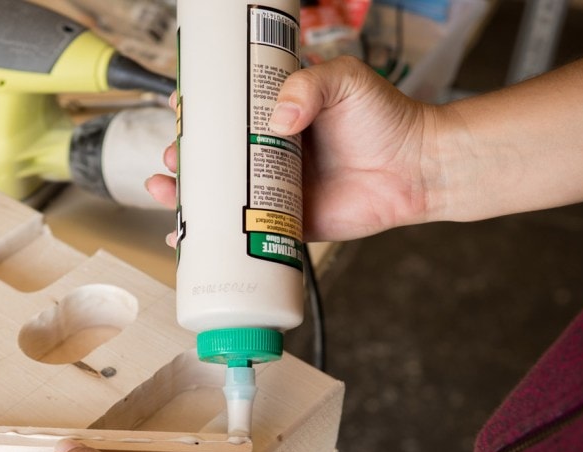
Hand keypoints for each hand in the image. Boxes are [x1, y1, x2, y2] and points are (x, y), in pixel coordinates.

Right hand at [145, 58, 441, 242]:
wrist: (416, 168)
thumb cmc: (386, 118)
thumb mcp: (344, 80)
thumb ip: (308, 87)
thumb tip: (276, 119)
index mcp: (277, 116)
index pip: (226, 113)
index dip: (197, 115)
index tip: (179, 113)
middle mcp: (269, 154)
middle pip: (212, 158)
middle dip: (182, 159)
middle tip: (171, 157)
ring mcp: (275, 191)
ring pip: (218, 197)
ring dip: (185, 196)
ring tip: (166, 191)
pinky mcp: (286, 223)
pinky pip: (242, 233)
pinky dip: (211, 240)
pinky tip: (185, 240)